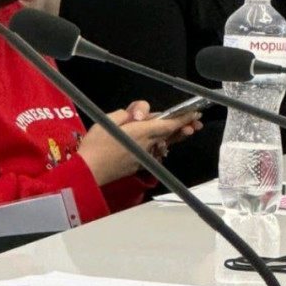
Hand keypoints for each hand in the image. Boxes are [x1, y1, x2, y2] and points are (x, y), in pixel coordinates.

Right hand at [77, 101, 201, 184]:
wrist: (88, 171)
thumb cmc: (96, 145)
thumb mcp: (110, 119)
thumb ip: (127, 113)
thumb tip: (138, 115)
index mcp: (141, 131)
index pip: (168, 124)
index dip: (184, 119)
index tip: (195, 114)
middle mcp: (147, 145)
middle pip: (170, 134)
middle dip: (184, 127)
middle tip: (196, 123)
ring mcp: (143, 157)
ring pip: (163, 143)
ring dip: (174, 137)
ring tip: (185, 131)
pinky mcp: (138, 165)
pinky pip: (153, 152)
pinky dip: (159, 146)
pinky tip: (161, 143)